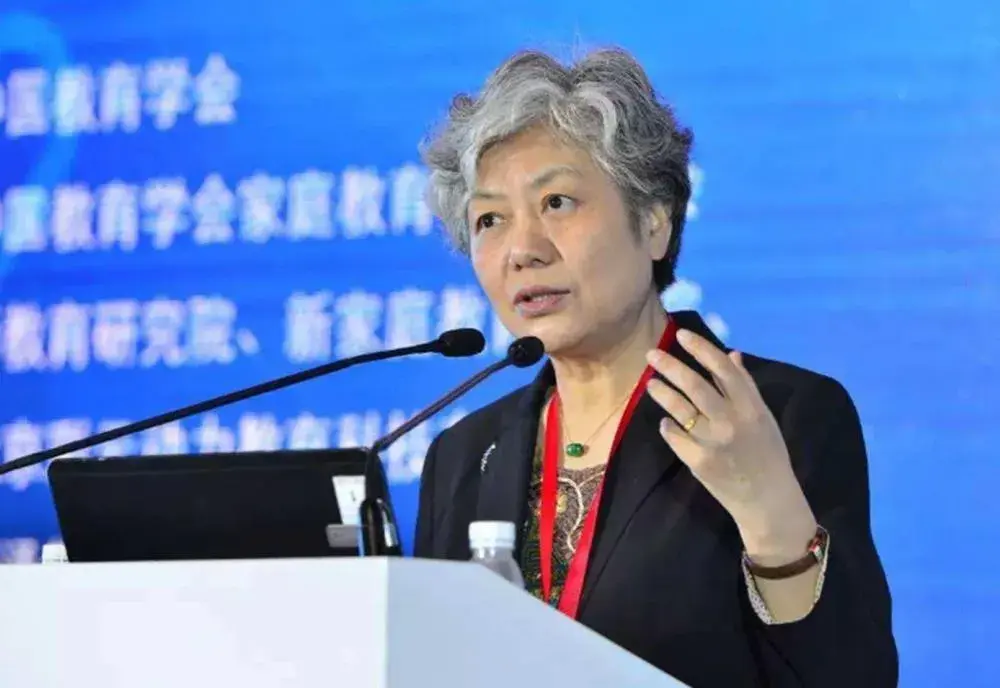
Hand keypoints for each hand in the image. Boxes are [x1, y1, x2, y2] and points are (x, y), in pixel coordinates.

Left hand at [645, 329, 815, 558]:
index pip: (722, 368)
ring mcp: (712, 441)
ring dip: (662, 392)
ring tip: (651, 383)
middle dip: (670, 365)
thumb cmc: (768, 454)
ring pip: (678, 408)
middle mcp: (731, 420)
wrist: (767, 499)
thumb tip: (731, 354)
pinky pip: (674, 435)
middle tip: (651, 353)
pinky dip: (668, 426)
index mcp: (751, 406)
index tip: (681, 335)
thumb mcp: (763, 417)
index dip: (700, 349)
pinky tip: (666, 422)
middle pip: (694, 385)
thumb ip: (745, 386)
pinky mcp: (698, 460)